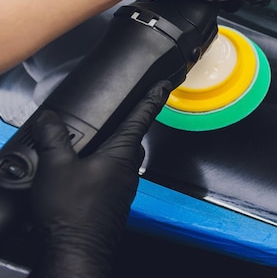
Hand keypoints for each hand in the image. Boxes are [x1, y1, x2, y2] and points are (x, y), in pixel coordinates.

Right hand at [28, 81, 171, 277]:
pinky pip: (113, 179)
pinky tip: (83, 176)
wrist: (76, 251)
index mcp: (121, 154)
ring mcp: (123, 189)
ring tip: (92, 147)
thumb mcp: (55, 167)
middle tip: (119, 117)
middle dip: (128, 127)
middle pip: (133, 141)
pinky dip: (102, 171)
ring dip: (112, 151)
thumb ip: (54, 138)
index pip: (142, 119)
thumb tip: (51, 119)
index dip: (152, 100)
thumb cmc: (72, 213)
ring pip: (122, 162)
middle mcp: (128, 171)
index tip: (164, 87)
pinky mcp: (114, 203)